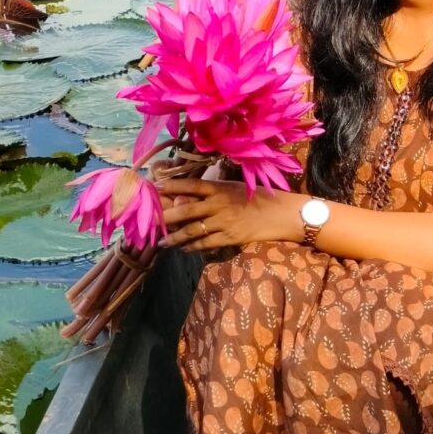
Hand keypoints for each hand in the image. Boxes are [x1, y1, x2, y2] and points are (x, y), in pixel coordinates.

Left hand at [159, 178, 302, 251]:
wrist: (281, 213)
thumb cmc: (257, 198)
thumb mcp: (236, 188)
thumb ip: (215, 192)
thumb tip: (188, 197)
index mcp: (221, 188)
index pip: (193, 184)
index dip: (173, 185)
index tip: (157, 187)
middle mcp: (220, 204)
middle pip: (186, 210)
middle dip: (166, 216)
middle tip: (152, 221)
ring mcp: (224, 222)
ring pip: (192, 230)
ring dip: (174, 237)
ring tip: (162, 241)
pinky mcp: (230, 237)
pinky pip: (205, 244)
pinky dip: (191, 247)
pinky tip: (183, 248)